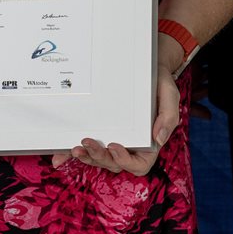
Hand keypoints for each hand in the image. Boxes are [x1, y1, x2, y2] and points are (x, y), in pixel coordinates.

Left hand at [50, 58, 180, 176]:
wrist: (146, 69)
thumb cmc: (159, 85)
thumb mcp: (170, 96)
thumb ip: (168, 117)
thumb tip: (158, 138)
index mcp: (148, 144)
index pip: (139, 164)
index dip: (125, 161)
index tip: (114, 145)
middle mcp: (131, 146)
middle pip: (114, 163)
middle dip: (99, 157)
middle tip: (87, 143)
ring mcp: (116, 140)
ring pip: (100, 159)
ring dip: (87, 157)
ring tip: (76, 148)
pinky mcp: (102, 132)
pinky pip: (89, 147)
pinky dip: (75, 153)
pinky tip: (62, 153)